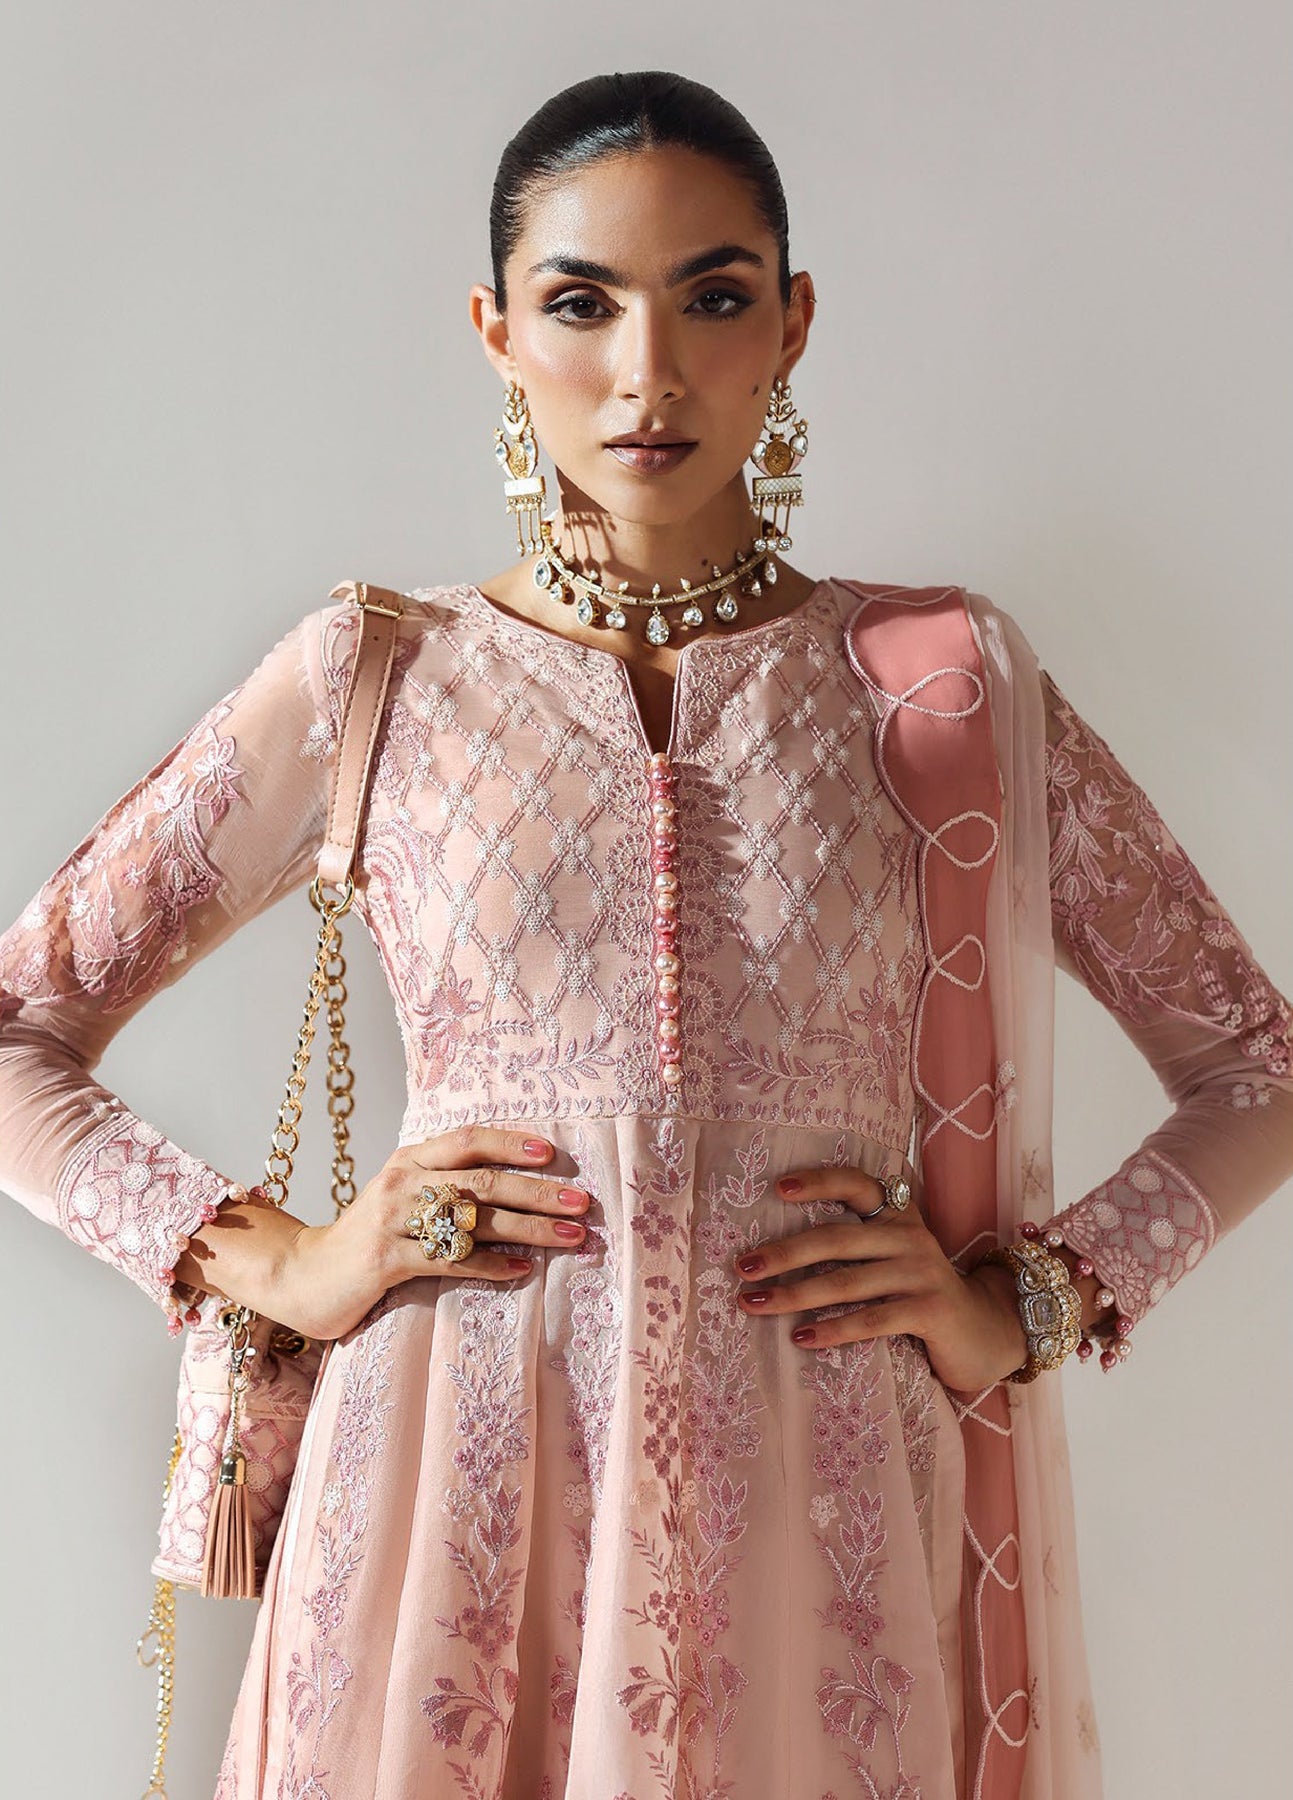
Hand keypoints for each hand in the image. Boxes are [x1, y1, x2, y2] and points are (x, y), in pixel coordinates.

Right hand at [271, 1125, 590, 1340]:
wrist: (304, 1275)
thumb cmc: (370, 1237)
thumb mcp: (402, 1196)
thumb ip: (445, 1184)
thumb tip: (516, 1184)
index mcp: (410, 1158)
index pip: (467, 1139)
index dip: (510, 1142)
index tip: (553, 1153)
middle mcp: (401, 1181)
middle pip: (480, 1180)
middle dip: (537, 1191)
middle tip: (581, 1202)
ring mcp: (392, 1220)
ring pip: (472, 1221)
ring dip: (528, 1229)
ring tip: (570, 1237)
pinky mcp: (386, 1260)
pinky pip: (450, 1261)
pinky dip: (490, 1266)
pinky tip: (522, 1271)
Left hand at [733, 1164, 1028, 1391]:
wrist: (987, 1332)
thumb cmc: (921, 1294)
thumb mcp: (893, 1259)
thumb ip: (855, 1246)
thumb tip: (776, 1252)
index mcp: (898, 1215)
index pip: (856, 1184)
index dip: (817, 1181)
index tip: (776, 1189)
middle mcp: (911, 1236)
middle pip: (837, 1239)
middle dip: (784, 1253)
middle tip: (742, 1267)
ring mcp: (922, 1273)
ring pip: (846, 1282)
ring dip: (793, 1295)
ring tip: (753, 1303)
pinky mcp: (931, 1310)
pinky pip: (871, 1320)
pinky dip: (832, 1329)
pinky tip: (800, 1337)